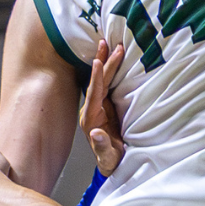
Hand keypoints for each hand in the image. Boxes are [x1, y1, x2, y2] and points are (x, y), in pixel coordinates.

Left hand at [80, 41, 125, 175]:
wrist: (113, 162)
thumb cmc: (111, 159)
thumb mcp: (108, 156)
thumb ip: (102, 146)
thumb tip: (96, 134)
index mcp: (91, 118)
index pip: (94, 94)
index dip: (97, 78)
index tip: (98, 62)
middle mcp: (92, 108)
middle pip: (98, 82)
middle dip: (105, 63)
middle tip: (112, 44)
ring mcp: (99, 105)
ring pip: (102, 79)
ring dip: (106, 62)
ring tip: (109, 44)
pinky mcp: (106, 104)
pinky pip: (108, 83)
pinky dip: (111, 69)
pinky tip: (113, 58)